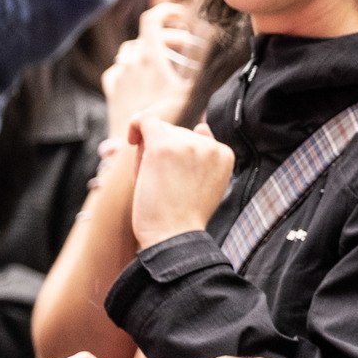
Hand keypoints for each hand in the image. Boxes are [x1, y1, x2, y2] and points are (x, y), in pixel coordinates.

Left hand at [103, 2, 206, 129]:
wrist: (134, 144)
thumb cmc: (165, 118)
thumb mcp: (189, 88)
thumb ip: (200, 62)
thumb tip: (211, 40)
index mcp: (150, 56)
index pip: (153, 19)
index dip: (167, 12)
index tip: (180, 16)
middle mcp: (131, 61)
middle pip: (146, 36)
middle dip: (166, 38)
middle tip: (184, 49)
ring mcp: (119, 74)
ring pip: (131, 51)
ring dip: (148, 52)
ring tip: (164, 65)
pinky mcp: (112, 87)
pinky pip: (119, 68)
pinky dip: (131, 67)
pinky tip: (142, 79)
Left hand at [129, 117, 233, 249]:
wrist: (175, 236)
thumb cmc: (185, 218)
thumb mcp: (206, 185)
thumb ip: (204, 158)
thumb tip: (202, 126)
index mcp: (224, 154)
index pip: (198, 137)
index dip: (180, 151)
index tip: (172, 170)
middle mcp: (209, 145)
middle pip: (177, 133)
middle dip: (164, 152)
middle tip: (161, 184)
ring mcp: (187, 144)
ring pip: (160, 132)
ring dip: (150, 152)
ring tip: (153, 181)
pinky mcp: (163, 146)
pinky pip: (146, 121)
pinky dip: (136, 126)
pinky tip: (133, 139)